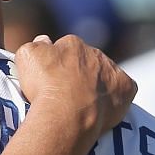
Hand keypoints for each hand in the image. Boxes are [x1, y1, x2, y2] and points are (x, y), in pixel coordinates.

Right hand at [13, 34, 136, 141]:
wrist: (67, 114)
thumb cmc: (44, 86)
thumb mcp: (27, 56)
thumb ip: (36, 44)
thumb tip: (44, 40)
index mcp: (73, 44)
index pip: (66, 49)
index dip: (58, 66)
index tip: (51, 81)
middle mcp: (95, 53)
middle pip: (87, 62)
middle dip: (79, 74)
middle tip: (67, 94)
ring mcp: (113, 71)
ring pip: (106, 74)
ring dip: (98, 84)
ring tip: (84, 105)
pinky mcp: (127, 89)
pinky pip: (125, 89)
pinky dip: (117, 96)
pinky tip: (105, 107)